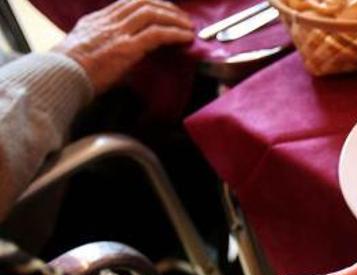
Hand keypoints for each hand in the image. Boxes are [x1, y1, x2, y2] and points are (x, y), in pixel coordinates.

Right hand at [53, 0, 193, 93]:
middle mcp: (107, 22)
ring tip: (188, 27)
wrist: (59, 77)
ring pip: (152, 13)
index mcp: (96, 21)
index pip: (127, 3)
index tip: (163, 10)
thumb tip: (118, 56)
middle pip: (142, 2)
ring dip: (174, 19)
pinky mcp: (126, 48)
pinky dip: (175, 34)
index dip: (149, 4)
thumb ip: (100, 46)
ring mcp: (117, 33)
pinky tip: (186, 38)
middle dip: (165, 7)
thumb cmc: (68, 73)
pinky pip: (157, 34)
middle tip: (181, 17)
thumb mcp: (82, 50)